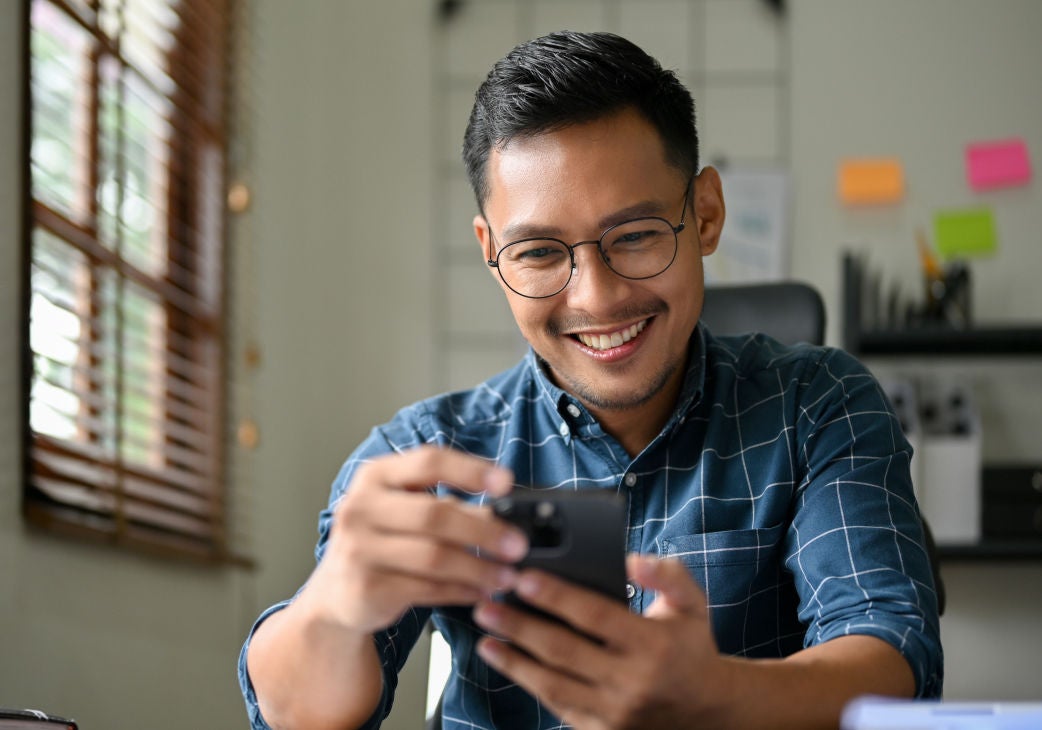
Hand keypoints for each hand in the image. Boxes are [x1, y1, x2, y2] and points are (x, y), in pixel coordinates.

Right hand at [303, 446, 529, 634]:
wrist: (335, 594)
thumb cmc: (379, 544)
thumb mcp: (406, 513)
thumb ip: (450, 508)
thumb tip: (504, 515)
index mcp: (375, 476)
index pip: (428, 462)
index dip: (470, 470)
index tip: (507, 483)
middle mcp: (360, 508)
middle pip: (434, 514)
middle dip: (484, 531)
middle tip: (518, 544)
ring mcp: (359, 549)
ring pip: (434, 557)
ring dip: (479, 568)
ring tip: (507, 576)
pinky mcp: (366, 588)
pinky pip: (427, 589)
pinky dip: (462, 591)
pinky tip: (481, 593)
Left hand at [472, 554, 728, 729]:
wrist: (706, 711)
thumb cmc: (690, 647)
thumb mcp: (692, 603)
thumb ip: (667, 575)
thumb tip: (632, 561)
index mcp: (653, 645)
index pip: (595, 616)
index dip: (556, 597)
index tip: (523, 578)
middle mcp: (632, 682)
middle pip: (564, 651)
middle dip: (520, 626)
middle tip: (486, 605)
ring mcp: (615, 713)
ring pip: (553, 685)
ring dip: (513, 659)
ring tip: (485, 636)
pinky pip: (558, 705)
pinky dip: (529, 682)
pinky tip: (507, 661)